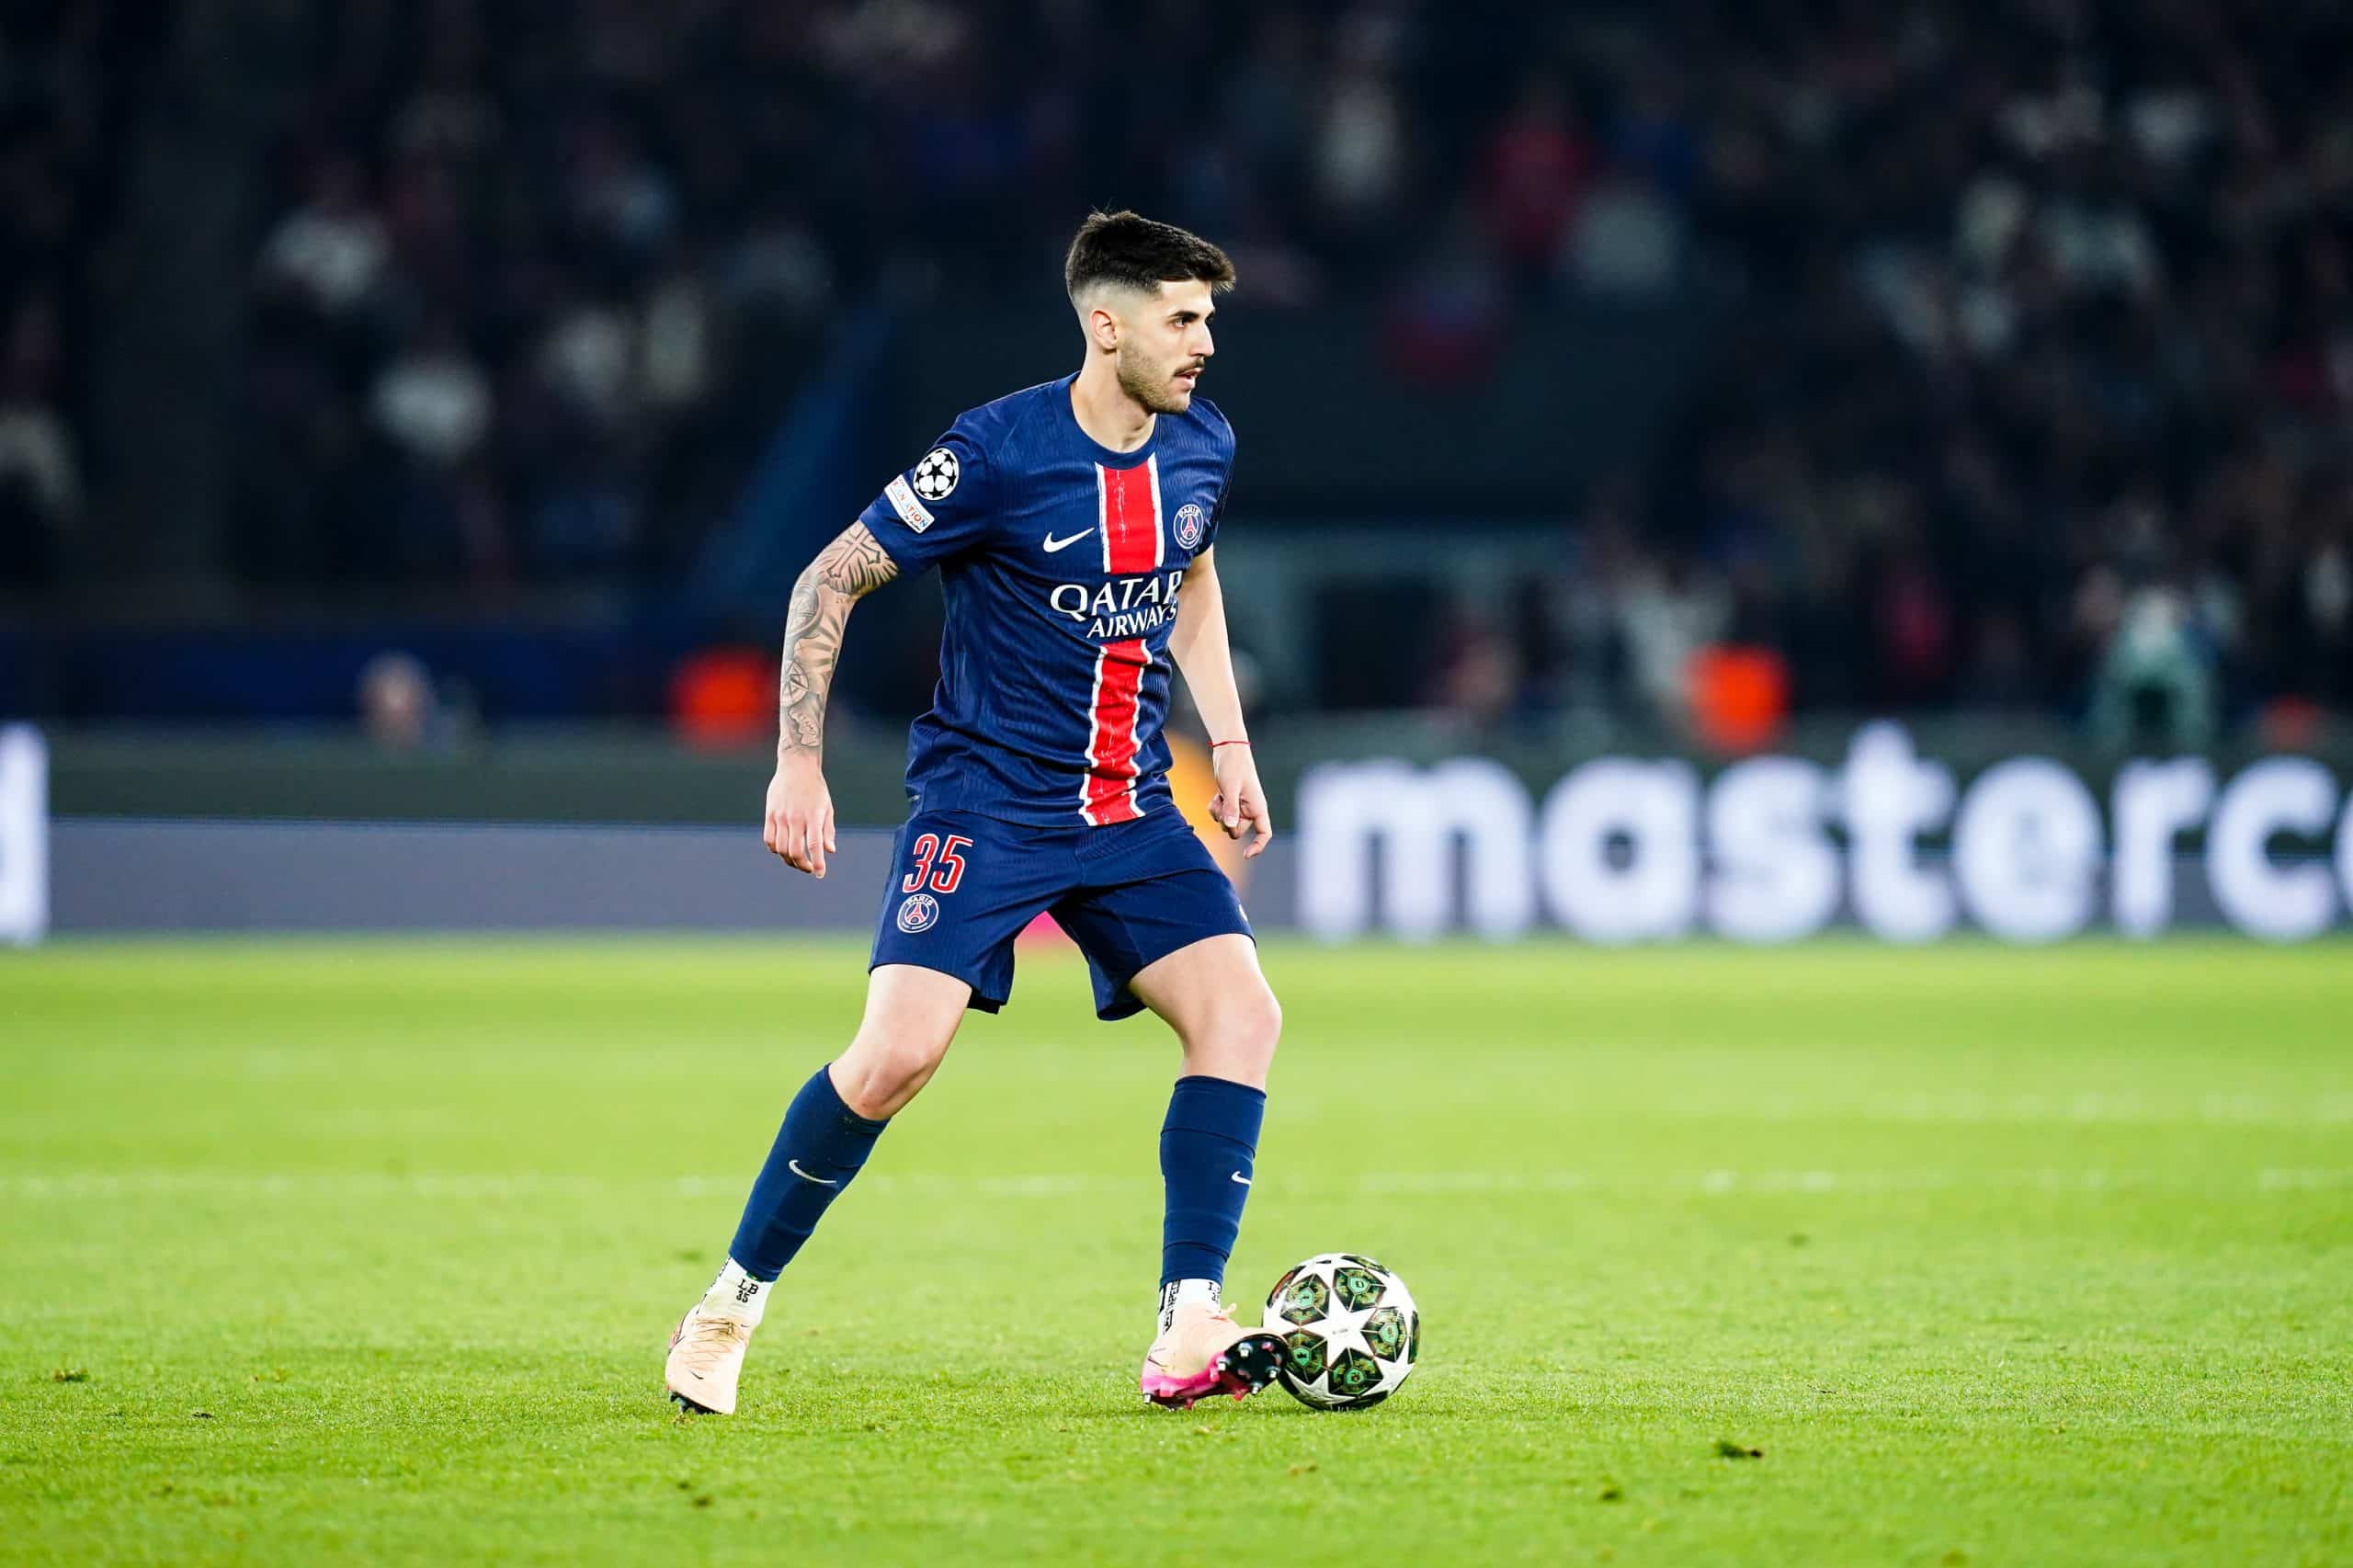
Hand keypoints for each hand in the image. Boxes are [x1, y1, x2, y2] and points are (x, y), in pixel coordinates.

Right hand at [763, 754, 836, 876]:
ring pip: (780, 849)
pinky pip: (769, 839)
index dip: (817, 863)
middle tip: (808, 868)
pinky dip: (775, 849)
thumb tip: (830, 851)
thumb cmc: (816, 788)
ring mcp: (781, 816)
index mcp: (813, 817)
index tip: (820, 874)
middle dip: (802, 865)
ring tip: (796, 861)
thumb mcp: (827, 807)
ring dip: (788, 860)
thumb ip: (828, 830)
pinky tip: (782, 850)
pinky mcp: (770, 814)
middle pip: (795, 851)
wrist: (797, 766)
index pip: (815, 846)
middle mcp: (796, 818)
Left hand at [1207, 744, 1273, 858]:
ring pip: (1227, 824)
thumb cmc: (1234, 765)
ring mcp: (1240, 807)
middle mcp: (1250, 810)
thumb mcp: (1230, 786)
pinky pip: (1221, 815)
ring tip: (1219, 795)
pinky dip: (1216, 808)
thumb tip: (1231, 826)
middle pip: (1237, 831)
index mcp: (1258, 807)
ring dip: (1219, 813)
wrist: (1228, 749)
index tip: (1246, 855)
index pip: (1264, 833)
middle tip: (1222, 803)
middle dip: (1227, 821)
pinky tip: (1216, 795)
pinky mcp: (1230, 802)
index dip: (1257, 846)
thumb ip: (1231, 807)